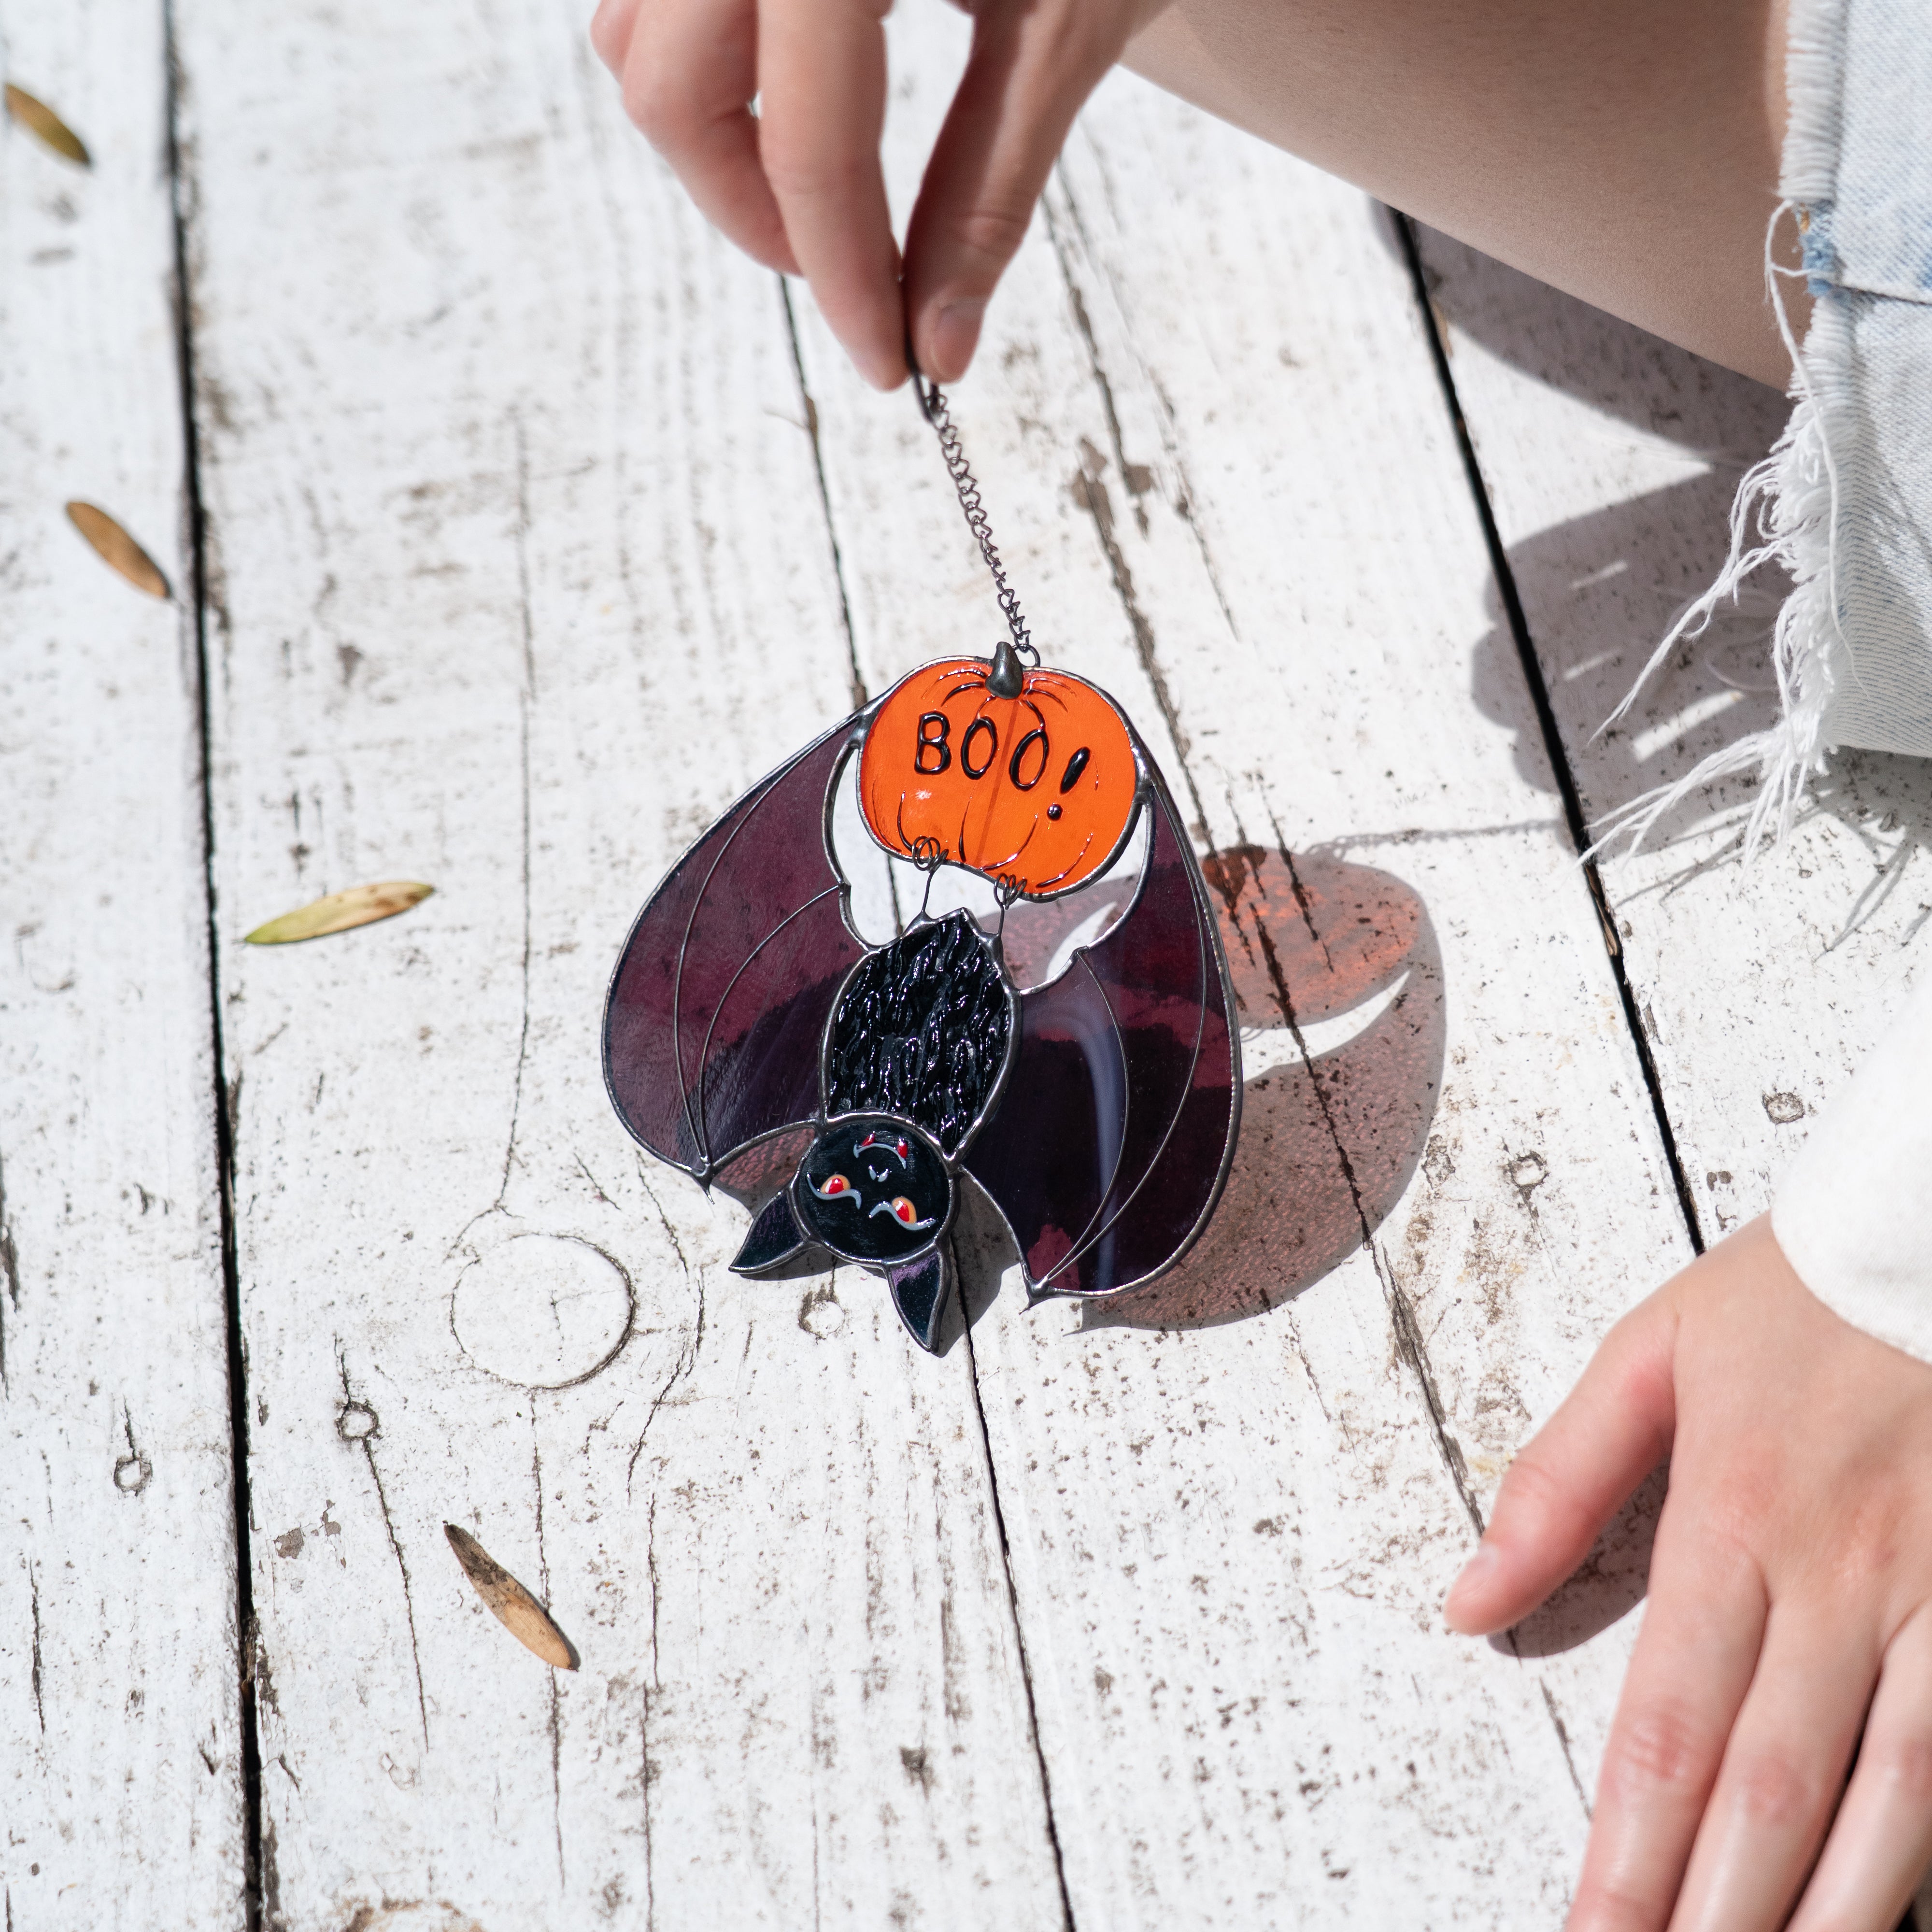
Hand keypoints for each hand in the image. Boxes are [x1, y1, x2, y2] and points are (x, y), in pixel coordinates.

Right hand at [589, 0, 1168, 388]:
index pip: (809, 140)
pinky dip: (706, 67)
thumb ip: (987, 189)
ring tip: (825, 195)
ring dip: (716, 143)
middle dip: (754, 216)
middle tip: (851, 281)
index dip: (841, 274)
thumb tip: (939, 348)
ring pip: (636, 40)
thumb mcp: (1062, 28)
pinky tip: (796, 104)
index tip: (885, 365)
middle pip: (671, 93)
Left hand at [1446, 1215, 1931, 1929]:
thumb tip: (1466, 1601)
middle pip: (1770, 1786)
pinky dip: (1931, 1845)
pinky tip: (1897, 1910)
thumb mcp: (1650, 1354)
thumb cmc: (1798, 1294)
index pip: (1668, 1724)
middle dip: (1713, 1913)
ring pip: (1893, 1800)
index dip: (1629, 1850)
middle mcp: (1844, 1579)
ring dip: (1829, 1913)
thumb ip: (1555, 1482)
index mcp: (1736, 1517)